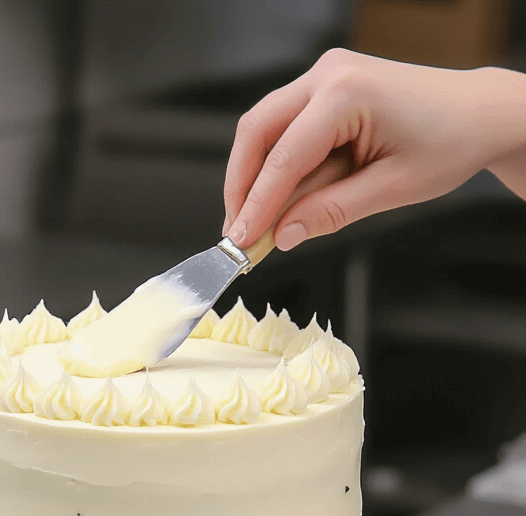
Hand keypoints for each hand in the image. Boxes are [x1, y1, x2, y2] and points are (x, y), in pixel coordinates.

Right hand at [223, 49, 525, 250]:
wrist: (478, 112)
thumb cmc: (448, 143)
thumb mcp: (391, 189)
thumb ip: (332, 211)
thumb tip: (283, 235)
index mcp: (346, 93)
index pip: (284, 158)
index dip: (256, 205)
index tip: (238, 242)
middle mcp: (329, 74)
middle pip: (258, 131)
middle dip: (242, 186)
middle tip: (236, 234)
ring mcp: (326, 75)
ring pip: (266, 127)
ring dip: (255, 175)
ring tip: (254, 222)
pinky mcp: (328, 86)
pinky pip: (287, 125)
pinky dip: (277, 163)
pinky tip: (279, 198)